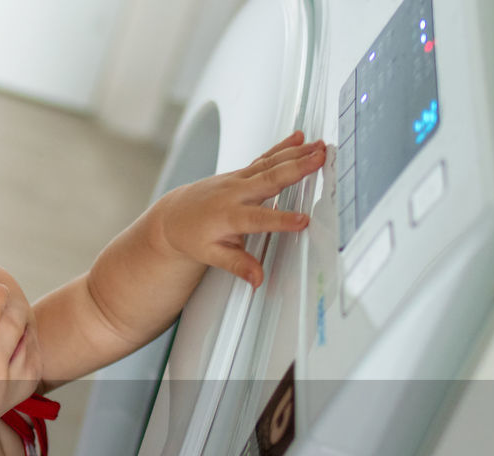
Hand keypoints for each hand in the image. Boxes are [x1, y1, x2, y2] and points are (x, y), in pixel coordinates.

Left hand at [156, 131, 326, 286]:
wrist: (174, 215)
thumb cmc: (192, 236)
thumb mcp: (211, 255)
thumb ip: (237, 265)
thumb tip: (257, 279)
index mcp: (227, 217)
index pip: (258, 219)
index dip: (281, 220)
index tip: (302, 220)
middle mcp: (234, 193)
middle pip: (269, 180)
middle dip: (296, 169)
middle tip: (319, 160)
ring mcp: (238, 179)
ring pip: (270, 164)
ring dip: (296, 154)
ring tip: (320, 147)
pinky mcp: (241, 172)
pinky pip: (265, 158)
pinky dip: (282, 146)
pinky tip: (299, 137)